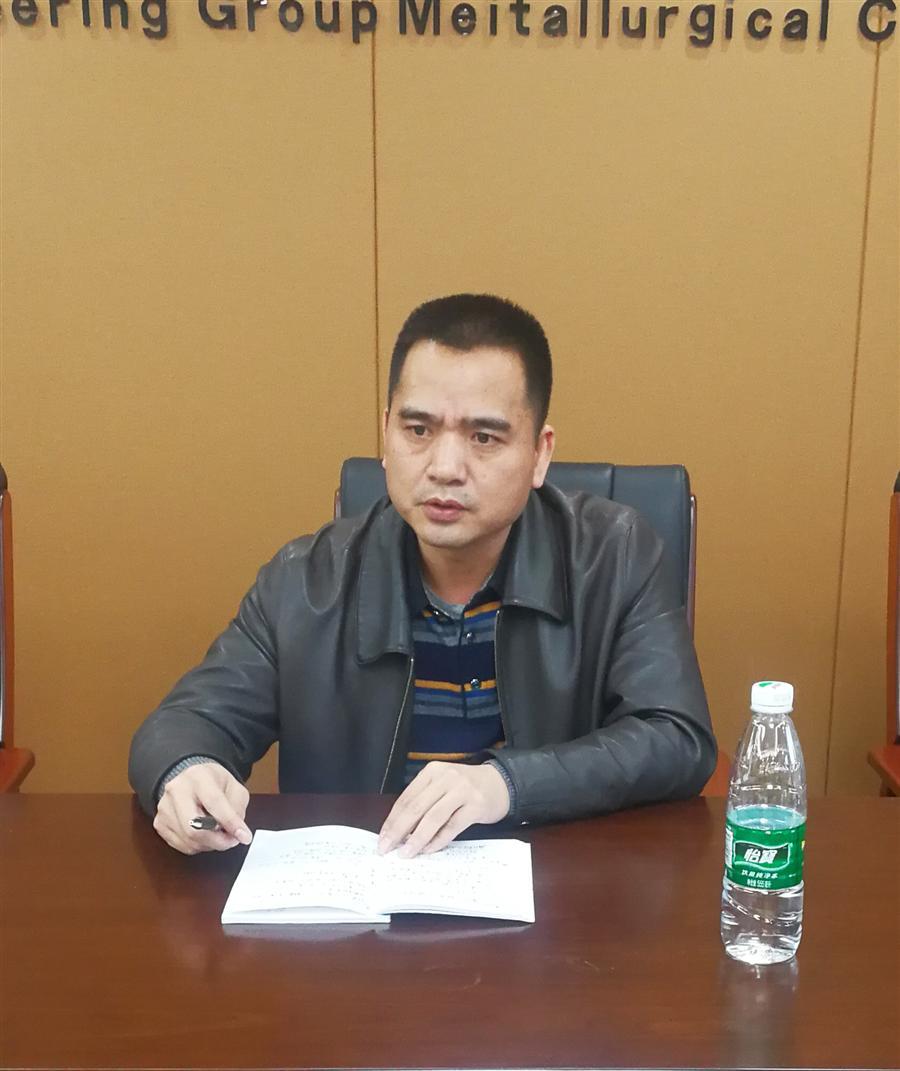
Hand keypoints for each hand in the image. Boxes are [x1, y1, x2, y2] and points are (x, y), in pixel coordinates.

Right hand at [153, 762, 252, 854]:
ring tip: (219, 834)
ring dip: (210, 844)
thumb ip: (237, 807)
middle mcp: (176, 790)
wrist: (189, 779)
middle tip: (231, 841)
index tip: (244, 836)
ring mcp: (165, 808)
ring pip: (189, 840)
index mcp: (198, 776)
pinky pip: (181, 845)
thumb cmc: (212, 783)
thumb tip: (235, 831)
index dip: (230, 822)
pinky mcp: (160, 823)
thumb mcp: (234, 787)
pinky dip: (198, 846)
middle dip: (217, 840)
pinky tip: (205, 835)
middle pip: (194, 827)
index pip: (213, 802)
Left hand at [377, 762, 509, 858]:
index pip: (406, 798)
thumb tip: (399, 831)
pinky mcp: (476, 806)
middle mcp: (446, 778)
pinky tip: (428, 850)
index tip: (382, 838)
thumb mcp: (442, 785)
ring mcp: (462, 791)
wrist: (501, 783)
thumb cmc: (466, 788)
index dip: (392, 820)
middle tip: (387, 849)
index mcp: (432, 772)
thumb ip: (423, 801)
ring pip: (433, 818)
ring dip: (417, 839)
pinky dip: (438, 840)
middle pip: (416, 808)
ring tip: (406, 853)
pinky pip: (452, 827)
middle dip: (398, 831)